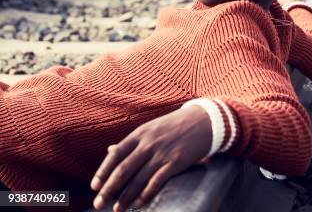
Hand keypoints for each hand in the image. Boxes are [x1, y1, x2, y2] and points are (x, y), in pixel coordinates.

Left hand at [90, 106, 211, 211]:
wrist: (205, 120)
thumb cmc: (176, 125)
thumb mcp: (151, 128)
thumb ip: (131, 141)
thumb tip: (109, 150)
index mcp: (140, 133)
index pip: (116, 154)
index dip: (103, 171)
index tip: (94, 186)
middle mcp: (148, 143)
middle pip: (123, 169)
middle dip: (109, 189)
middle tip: (98, 204)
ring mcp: (162, 153)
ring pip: (138, 178)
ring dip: (126, 196)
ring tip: (117, 209)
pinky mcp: (176, 162)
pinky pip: (157, 181)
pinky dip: (146, 194)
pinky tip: (138, 204)